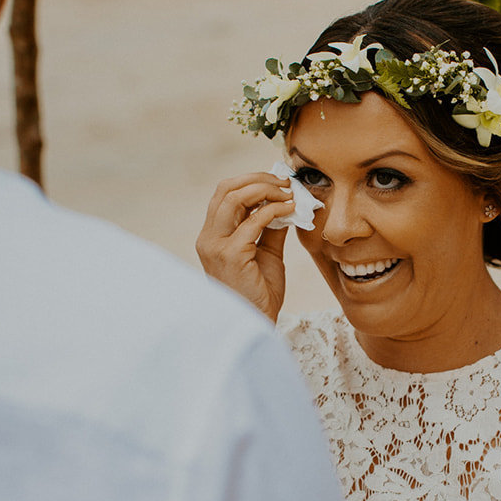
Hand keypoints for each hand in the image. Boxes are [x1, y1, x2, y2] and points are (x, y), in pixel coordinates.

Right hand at [196, 173, 297, 321]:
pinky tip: (290, 210)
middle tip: (285, 182)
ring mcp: (217, 245)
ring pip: (234, 197)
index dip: (251, 181)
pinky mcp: (231, 254)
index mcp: (212, 235)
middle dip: (258, 179)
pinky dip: (274, 210)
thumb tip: (286, 203)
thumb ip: (271, 228)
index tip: (279, 182)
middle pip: (226, 189)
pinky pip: (254, 220)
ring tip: (288, 193)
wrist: (257, 322)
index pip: (225, 194)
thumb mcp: (266, 253)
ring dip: (265, 189)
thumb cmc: (259, 292)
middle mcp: (209, 237)